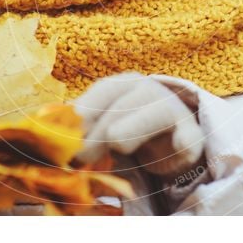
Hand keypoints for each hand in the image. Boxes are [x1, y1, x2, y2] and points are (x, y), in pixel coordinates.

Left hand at [73, 72, 204, 175]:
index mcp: (124, 84)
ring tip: (116, 147)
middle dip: (98, 131)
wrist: (170, 140)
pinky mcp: (192, 134)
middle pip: (124, 103)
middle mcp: (149, 89)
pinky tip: (179, 146)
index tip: (64, 136)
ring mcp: (172, 109)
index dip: (83, 112)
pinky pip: (189, 136)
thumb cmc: (127, 129)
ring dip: (132, 132)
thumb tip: (49, 128)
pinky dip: (183, 142)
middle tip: (79, 158)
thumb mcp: (101, 124)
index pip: (103, 91)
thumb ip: (80, 126)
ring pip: (155, 114)